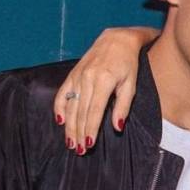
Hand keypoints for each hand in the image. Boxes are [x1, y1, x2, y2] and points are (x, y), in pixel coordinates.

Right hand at [54, 26, 159, 153]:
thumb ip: (123, 106)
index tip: (88, 145)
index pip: (94, 111)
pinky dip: (59, 107)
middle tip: (78, 150)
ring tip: (70, 142)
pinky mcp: (73, 72)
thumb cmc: (129, 63)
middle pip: (80, 111)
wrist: (118, 39)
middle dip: (78, 133)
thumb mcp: (131, 84)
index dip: (90, 129)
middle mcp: (87, 78)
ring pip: (70, 105)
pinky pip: (62, 92)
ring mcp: (78, 75)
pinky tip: (59, 120)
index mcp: (103, 81)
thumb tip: (117, 128)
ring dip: (69, 125)